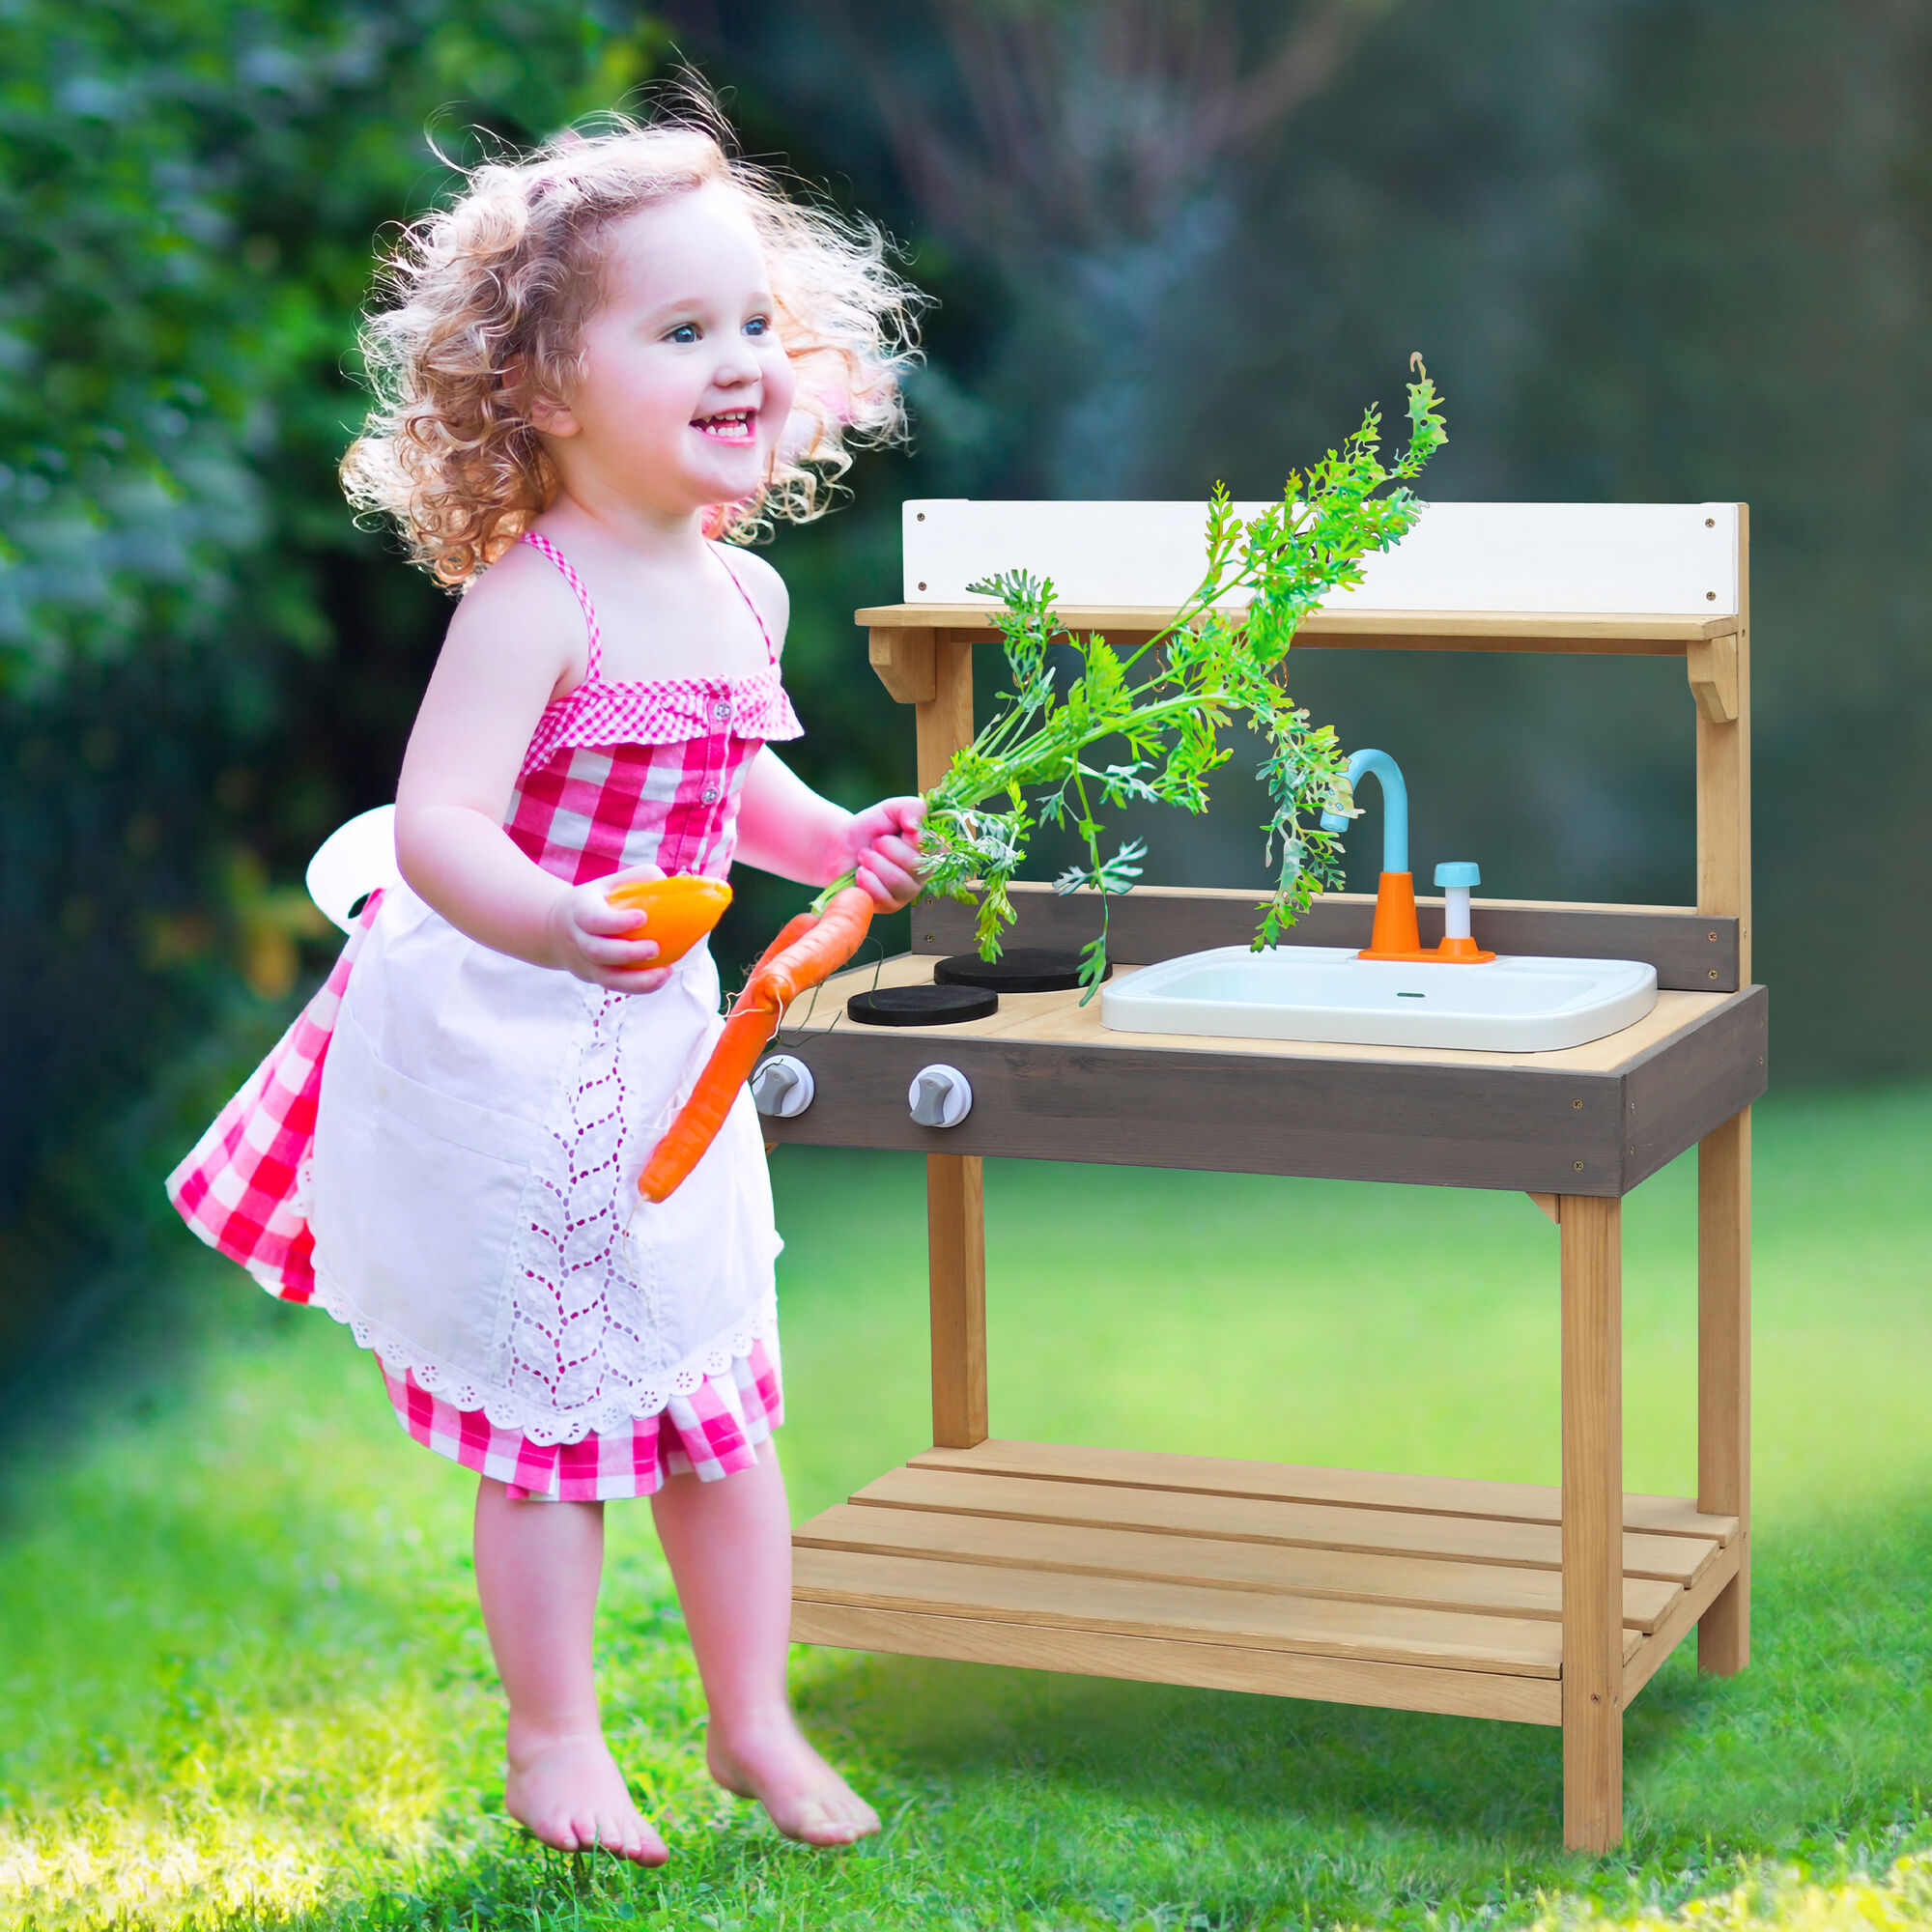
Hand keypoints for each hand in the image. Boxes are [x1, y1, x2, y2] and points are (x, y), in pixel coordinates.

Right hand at [546, 862, 672, 992]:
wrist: (558, 928)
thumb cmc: (598, 901)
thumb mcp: (611, 883)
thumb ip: (641, 879)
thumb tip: (678, 883)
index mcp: (580, 909)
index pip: (592, 918)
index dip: (616, 921)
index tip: (643, 918)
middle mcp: (578, 938)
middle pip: (597, 951)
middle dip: (628, 952)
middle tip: (655, 948)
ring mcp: (585, 962)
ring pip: (606, 977)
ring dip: (637, 979)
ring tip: (664, 972)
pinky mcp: (595, 977)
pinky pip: (616, 987)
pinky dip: (639, 986)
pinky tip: (660, 978)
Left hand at [834, 795, 925, 909]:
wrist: (841, 846)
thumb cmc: (871, 828)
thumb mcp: (892, 809)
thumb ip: (912, 808)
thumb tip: (915, 827)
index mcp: (931, 850)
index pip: (935, 847)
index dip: (912, 837)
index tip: (899, 830)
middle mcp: (924, 873)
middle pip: (914, 865)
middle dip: (886, 847)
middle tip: (874, 843)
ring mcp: (908, 892)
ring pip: (897, 881)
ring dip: (873, 862)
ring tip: (864, 856)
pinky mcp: (889, 907)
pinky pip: (881, 896)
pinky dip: (865, 879)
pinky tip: (860, 873)